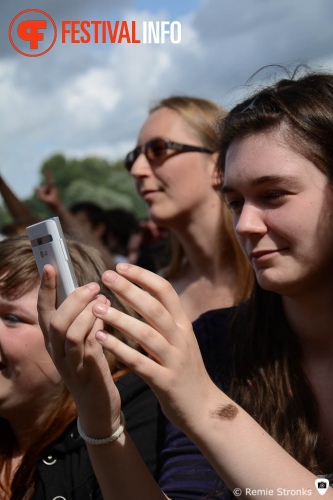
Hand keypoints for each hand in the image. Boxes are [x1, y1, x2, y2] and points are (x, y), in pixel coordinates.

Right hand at [35, 171, 61, 211]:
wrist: (57, 208)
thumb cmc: (54, 204)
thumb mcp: (46, 200)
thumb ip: (40, 195)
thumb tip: (34, 187)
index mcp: (53, 188)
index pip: (50, 180)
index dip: (48, 175)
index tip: (47, 169)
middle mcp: (50, 188)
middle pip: (42, 189)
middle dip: (42, 194)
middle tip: (48, 199)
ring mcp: (47, 190)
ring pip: (40, 192)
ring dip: (42, 197)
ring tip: (48, 200)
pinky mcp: (45, 192)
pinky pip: (39, 194)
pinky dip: (41, 197)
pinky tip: (45, 200)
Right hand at [37, 264, 121, 435]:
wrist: (98, 406)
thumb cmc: (91, 367)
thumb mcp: (81, 342)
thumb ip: (83, 320)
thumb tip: (92, 291)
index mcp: (52, 342)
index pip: (43, 311)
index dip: (45, 288)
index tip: (50, 266)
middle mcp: (55, 352)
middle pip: (56, 320)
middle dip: (73, 299)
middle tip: (93, 285)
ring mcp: (70, 364)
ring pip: (70, 332)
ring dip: (86, 312)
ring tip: (102, 299)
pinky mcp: (87, 373)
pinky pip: (89, 346)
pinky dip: (97, 328)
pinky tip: (107, 317)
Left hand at [92, 263, 216, 430]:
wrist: (204, 408)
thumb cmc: (185, 370)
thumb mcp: (180, 339)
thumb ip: (163, 319)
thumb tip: (140, 294)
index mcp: (183, 324)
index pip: (165, 291)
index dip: (143, 276)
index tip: (120, 266)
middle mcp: (181, 338)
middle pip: (155, 308)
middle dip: (129, 289)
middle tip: (105, 276)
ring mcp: (175, 360)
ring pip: (147, 334)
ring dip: (120, 318)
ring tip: (96, 308)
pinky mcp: (165, 382)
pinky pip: (140, 362)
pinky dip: (120, 349)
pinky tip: (101, 339)